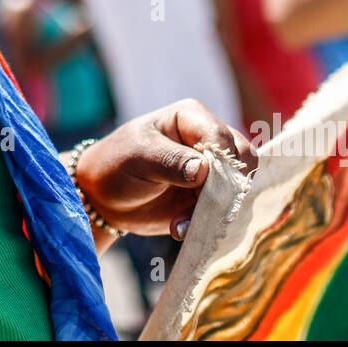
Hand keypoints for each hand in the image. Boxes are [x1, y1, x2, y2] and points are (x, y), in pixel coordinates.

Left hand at [74, 99, 256, 240]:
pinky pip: (226, 210)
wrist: (106, 198)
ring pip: (238, 188)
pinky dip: (208, 223)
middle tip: (199, 210)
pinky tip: (180, 229)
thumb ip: (171, 161)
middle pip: (241, 161)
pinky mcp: (211, 196)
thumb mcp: (139, 158)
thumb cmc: (117, 164)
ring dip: (215, 211)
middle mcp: (208, 139)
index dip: (221, 162)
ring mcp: (213, 169)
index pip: (221, 136)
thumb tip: (204, 170)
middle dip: (225, 190)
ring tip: (182, 224)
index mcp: (191, 117)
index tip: (204, 187)